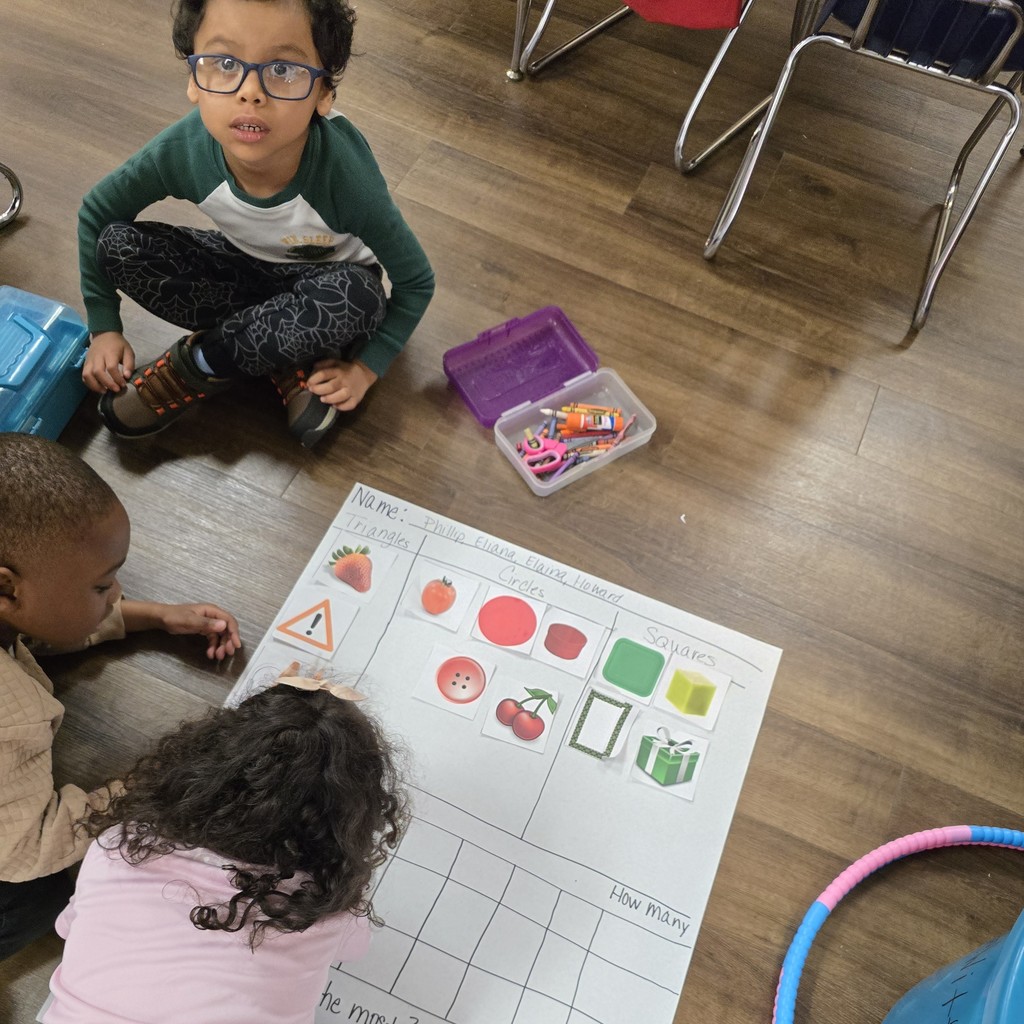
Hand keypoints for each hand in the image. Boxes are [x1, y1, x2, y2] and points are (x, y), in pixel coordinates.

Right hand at [83, 332, 135, 392]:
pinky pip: (84, 375)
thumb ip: (129, 364)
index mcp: (109, 353)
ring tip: (105, 391)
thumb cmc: (118, 344)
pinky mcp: (85, 363)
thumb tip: (127, 377)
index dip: (117, 378)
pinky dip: (89, 383)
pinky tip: (97, 388)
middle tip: (116, 390)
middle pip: (98, 372)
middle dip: (107, 383)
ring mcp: (89, 360)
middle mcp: (97, 357)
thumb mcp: (128, 351)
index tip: (123, 384)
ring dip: (95, 385)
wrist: (104, 334)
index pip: (111, 367)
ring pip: (87, 374)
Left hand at [122, 600, 241, 660]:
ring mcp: (209, 623)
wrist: (162, 618)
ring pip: (220, 635)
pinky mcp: (203, 629)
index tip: (236, 645)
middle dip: (228, 642)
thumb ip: (206, 623)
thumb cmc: (175, 617)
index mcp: (212, 611)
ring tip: (218, 656)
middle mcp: (213, 616)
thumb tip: (223, 625)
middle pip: (226, 629)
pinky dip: (213, 646)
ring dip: (221, 646)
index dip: (234, 633)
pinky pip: (213, 639)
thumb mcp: (190, 620)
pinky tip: (210, 654)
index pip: (229, 621)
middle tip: (227, 654)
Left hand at [307, 358, 377, 411]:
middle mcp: (344, 381)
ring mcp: (351, 390)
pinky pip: (350, 405)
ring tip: (322, 399)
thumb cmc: (345, 369)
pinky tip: (335, 405)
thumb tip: (313, 369)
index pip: (324, 374)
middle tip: (312, 390)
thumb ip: (323, 364)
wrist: (363, 374)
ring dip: (329, 399)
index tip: (308, 383)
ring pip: (340, 396)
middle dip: (318, 390)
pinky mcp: (356, 399)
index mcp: (338, 371)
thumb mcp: (334, 362)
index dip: (314, 379)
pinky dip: (342, 407)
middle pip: (330, 386)